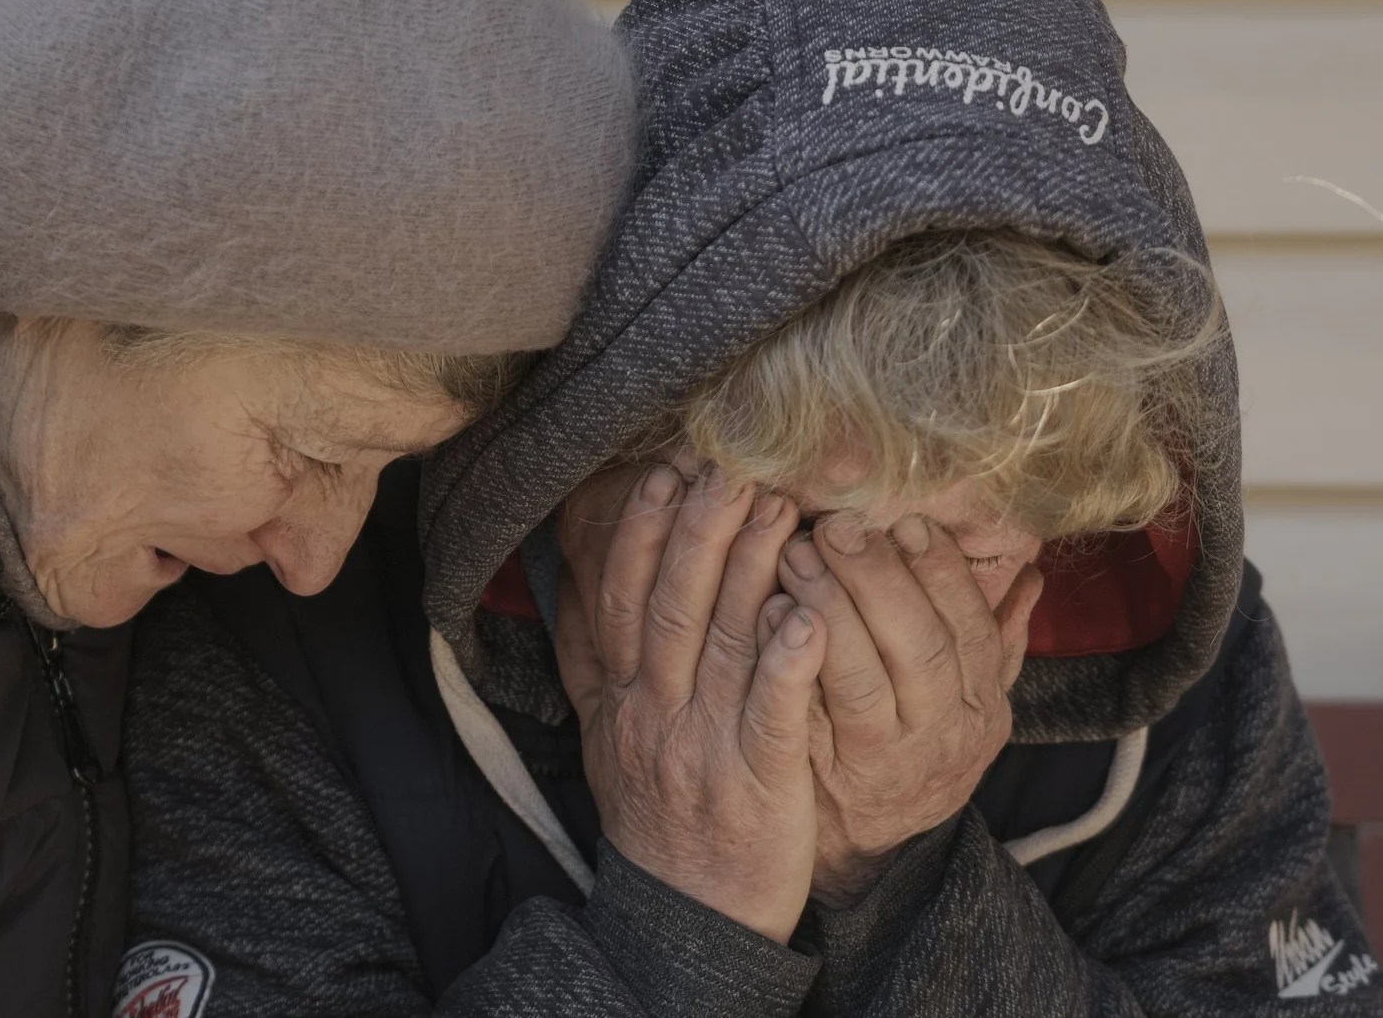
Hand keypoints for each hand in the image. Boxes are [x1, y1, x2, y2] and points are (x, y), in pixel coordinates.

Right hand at [556, 462, 818, 941]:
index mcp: (622, 699)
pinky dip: (787, 663)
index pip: (623, 600)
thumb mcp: (607, 734)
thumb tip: (574, 581)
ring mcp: (704, 748)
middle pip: (670, 607)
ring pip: (721, 646)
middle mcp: (655, 715)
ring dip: (749, 573)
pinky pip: (771, 716)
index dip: (641, 533)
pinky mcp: (758, 784)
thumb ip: (594, 658)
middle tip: (728, 467)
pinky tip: (808, 614)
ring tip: (780, 510)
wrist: (687, 915)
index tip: (664, 472)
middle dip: (698, 532)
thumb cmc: (660, 811)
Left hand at [773, 514, 1042, 906]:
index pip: (973, 629)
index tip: (908, 523)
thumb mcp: (965, 702)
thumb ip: (994, 640)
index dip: (942, 574)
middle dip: (879, 580)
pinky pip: (811, 713)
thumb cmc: (912, 748)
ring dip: (829, 609)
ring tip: (796, 553)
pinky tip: (765, 611)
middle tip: (838, 526)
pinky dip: (789, 658)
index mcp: (980, 705)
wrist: (866, 846)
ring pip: (863, 681)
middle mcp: (942, 734)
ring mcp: (884, 759)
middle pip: (921, 649)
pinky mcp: (827, 776)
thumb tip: (1029, 571)